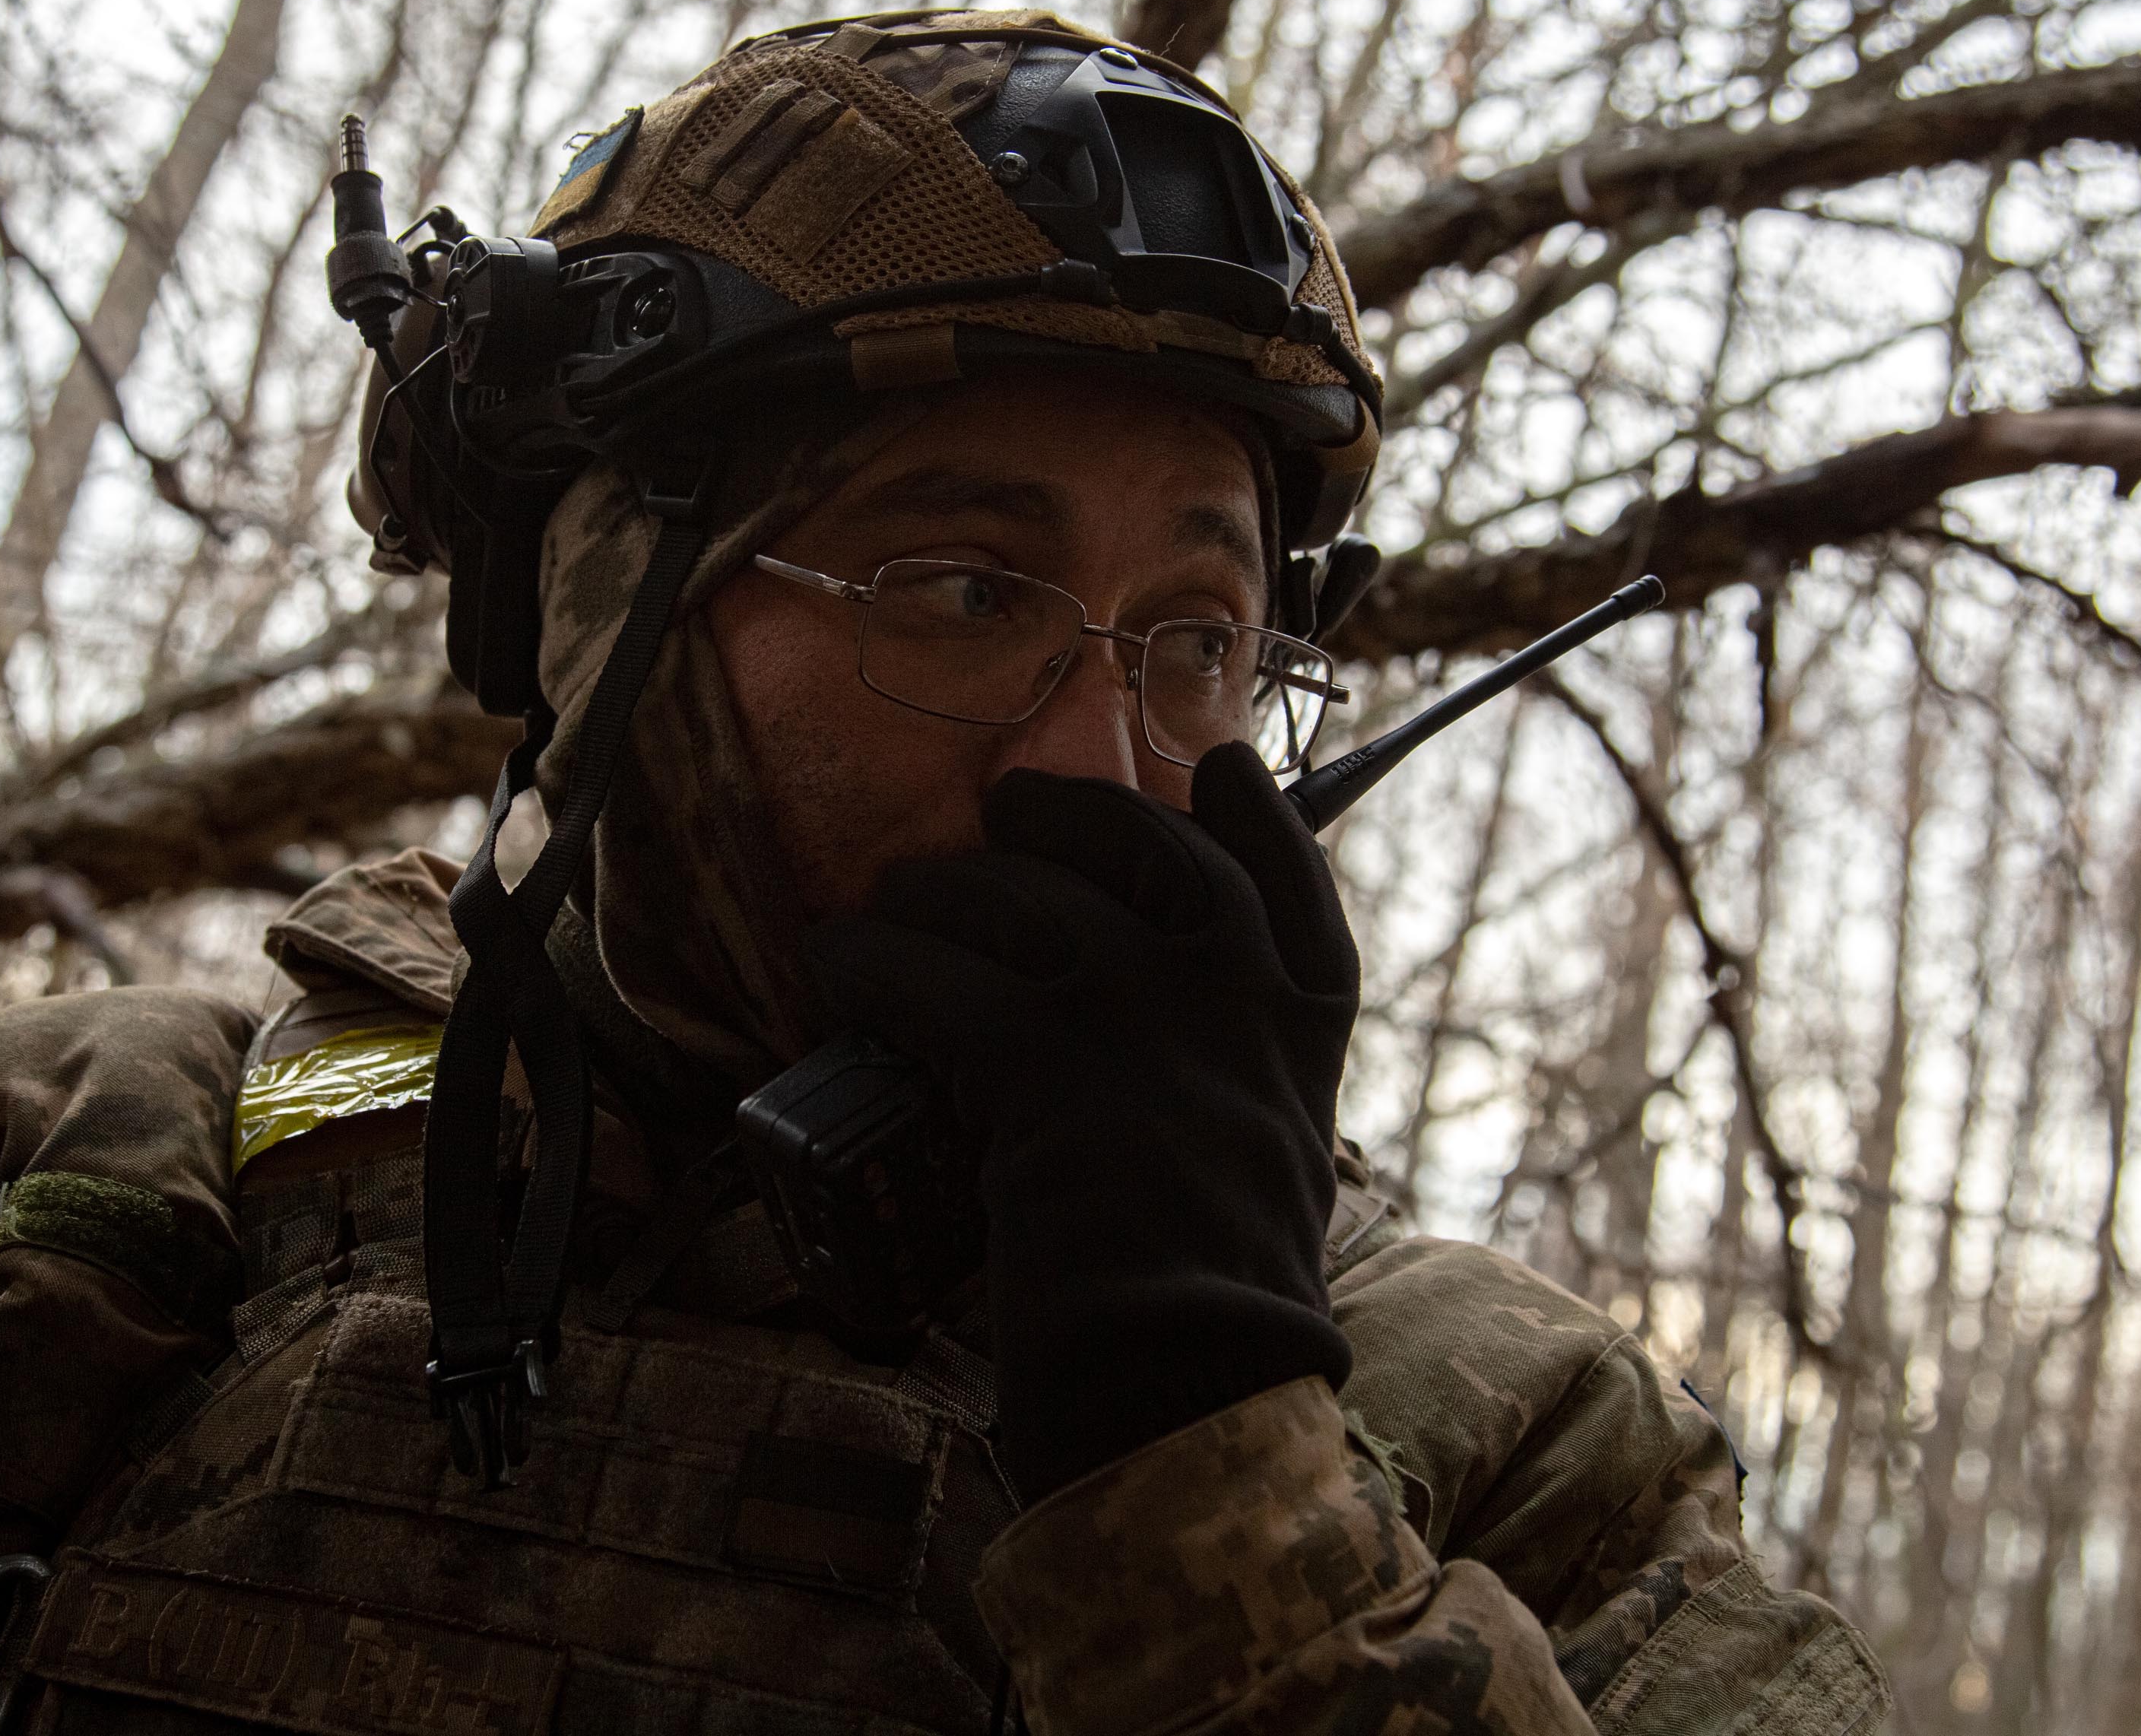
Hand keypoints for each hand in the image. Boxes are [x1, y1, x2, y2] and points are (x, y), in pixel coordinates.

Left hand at [801, 743, 1358, 1501]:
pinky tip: (834, 964)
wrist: (1198, 1375)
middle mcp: (1234, 985)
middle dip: (1064, 816)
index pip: (1286, 875)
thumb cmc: (1226, 1307)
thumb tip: (1166, 1070)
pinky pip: (929, 973)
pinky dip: (868, 961)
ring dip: (938, 890)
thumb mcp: (1273, 1164)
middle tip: (1006, 815)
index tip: (1214, 766)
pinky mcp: (1043, 1050)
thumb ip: (1235, 1087)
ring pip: (1018, 898)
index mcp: (1306, 1020)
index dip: (1250, 809)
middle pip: (1140, 845)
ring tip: (888, 903)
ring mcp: (1141, 1003)